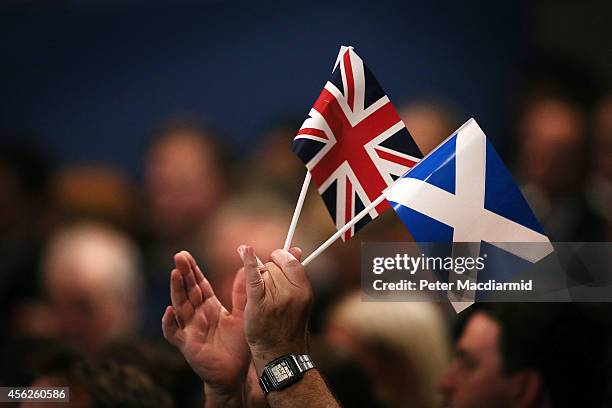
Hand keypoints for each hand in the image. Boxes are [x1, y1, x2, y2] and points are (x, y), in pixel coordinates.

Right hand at [162, 251, 249, 398]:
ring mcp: (190, 329)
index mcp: (210, 306)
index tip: (185, 254)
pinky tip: (170, 311)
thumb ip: (241, 293)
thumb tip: (244, 268)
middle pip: (188, 291)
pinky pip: (174, 333)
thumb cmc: (238, 345)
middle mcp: (197, 315)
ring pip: (180, 306)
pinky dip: (169, 322)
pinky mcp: (187, 344)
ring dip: (176, 290)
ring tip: (175, 274)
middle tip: (179, 256)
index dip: (192, 270)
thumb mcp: (242, 314)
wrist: (235, 373)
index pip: (198, 284)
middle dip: (183, 274)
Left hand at [237, 246, 312, 372]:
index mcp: (304, 290)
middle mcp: (292, 293)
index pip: (291, 262)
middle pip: (274, 266)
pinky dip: (247, 262)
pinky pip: (253, 277)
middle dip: (267, 272)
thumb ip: (296, 274)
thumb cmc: (288, 326)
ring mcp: (276, 298)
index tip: (274, 262)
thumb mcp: (299, 299)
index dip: (281, 259)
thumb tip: (296, 249)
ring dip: (258, 279)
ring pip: (262, 273)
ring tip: (262, 299)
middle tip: (267, 290)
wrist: (280, 355)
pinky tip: (243, 250)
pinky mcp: (258, 303)